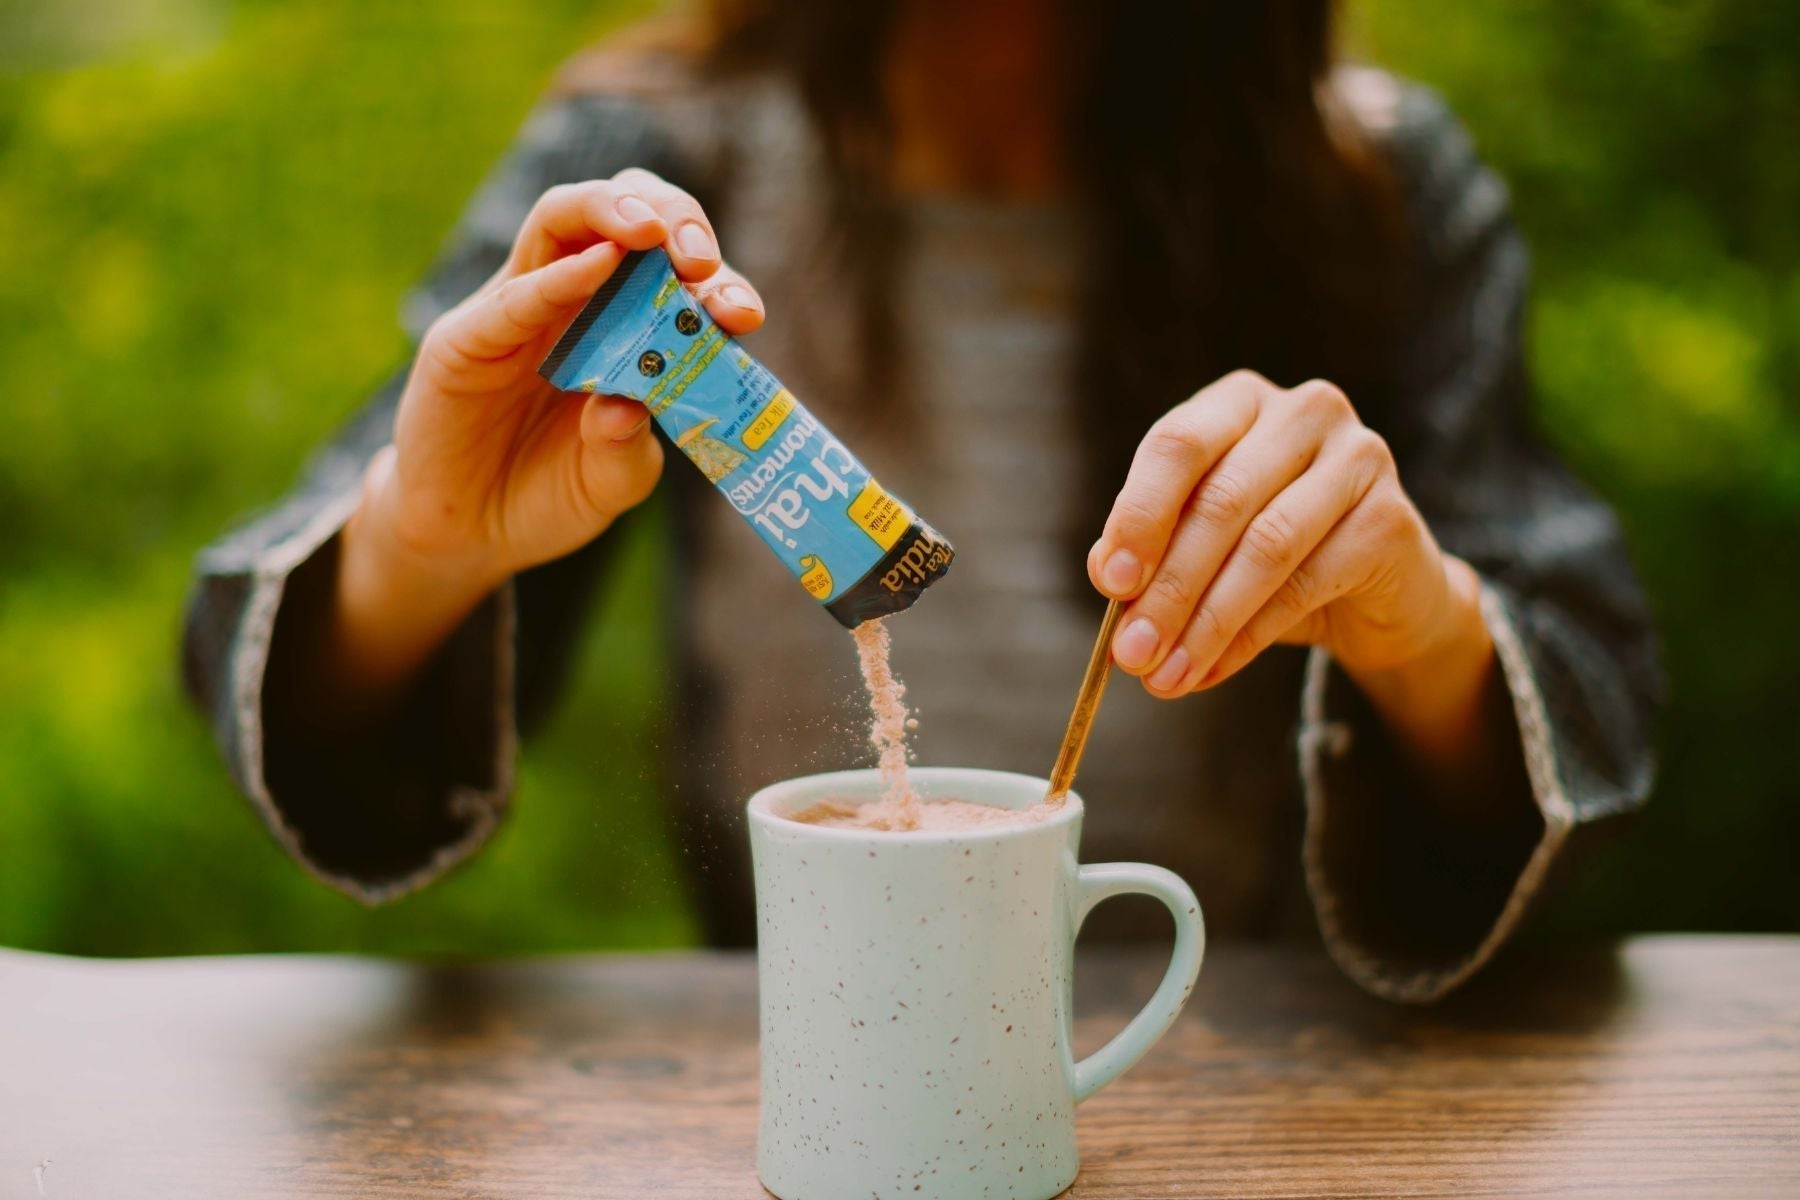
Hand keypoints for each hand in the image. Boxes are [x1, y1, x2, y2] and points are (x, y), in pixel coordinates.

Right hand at [321, 169, 763, 717]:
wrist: (471, 537)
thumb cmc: (549, 494)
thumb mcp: (609, 480)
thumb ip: (627, 448)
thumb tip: (629, 408)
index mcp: (623, 325)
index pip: (675, 273)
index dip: (718, 282)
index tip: (744, 315)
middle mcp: (572, 300)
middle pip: (621, 215)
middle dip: (671, 219)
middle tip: (700, 259)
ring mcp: (516, 311)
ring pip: (561, 220)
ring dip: (612, 211)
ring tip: (651, 232)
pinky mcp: (465, 340)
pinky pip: (513, 297)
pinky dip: (558, 278)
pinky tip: (598, 266)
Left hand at [1087, 370, 1487, 704]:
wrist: (1379, 594)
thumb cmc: (1274, 556)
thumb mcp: (1201, 544)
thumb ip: (1153, 547)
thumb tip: (1106, 572)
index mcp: (1240, 401)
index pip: (1178, 444)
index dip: (1139, 515)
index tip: (1110, 583)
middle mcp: (1304, 412)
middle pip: (1221, 500)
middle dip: (1168, 587)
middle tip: (1131, 652)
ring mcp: (1358, 457)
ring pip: (1264, 547)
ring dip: (1205, 622)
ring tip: (1164, 675)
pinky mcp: (1391, 518)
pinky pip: (1306, 585)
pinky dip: (1247, 637)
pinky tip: (1210, 670)